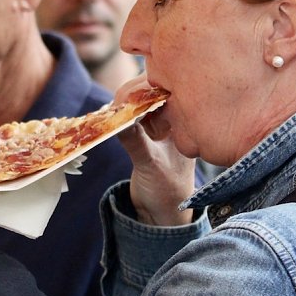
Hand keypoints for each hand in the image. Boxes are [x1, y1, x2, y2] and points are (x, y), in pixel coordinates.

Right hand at [115, 76, 194, 225]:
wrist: (163, 208)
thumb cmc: (168, 189)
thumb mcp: (151, 165)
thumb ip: (136, 143)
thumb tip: (120, 121)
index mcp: (185, 118)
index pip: (164, 90)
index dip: (143, 90)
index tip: (124, 101)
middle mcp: (174, 114)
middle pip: (148, 87)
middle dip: (129, 94)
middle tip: (114, 109)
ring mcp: (159, 119)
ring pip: (137, 97)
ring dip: (122, 103)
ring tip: (111, 115)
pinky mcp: (144, 127)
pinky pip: (130, 111)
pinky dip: (119, 113)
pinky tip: (110, 120)